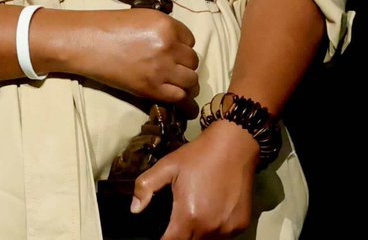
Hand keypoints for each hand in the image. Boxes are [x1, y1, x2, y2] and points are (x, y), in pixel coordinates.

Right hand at [48, 9, 199, 105]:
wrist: (84, 43)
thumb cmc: (106, 26)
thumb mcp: (140, 18)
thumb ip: (162, 30)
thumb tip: (176, 45)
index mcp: (166, 25)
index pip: (190, 40)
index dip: (181, 45)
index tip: (171, 49)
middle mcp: (168, 46)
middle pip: (193, 60)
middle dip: (183, 63)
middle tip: (169, 64)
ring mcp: (161, 69)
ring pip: (191, 80)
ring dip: (184, 80)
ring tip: (171, 80)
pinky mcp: (151, 88)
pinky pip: (179, 96)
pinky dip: (178, 96)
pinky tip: (170, 91)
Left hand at [131, 121, 259, 239]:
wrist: (233, 147)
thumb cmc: (197, 157)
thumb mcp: (166, 167)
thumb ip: (146, 187)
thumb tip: (135, 209)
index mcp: (189, 215)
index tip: (161, 234)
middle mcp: (210, 228)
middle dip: (180, 236)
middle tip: (175, 221)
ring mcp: (229, 229)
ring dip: (197, 235)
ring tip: (192, 217)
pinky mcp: (242, 225)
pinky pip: (224, 236)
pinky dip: (214, 231)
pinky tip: (210, 215)